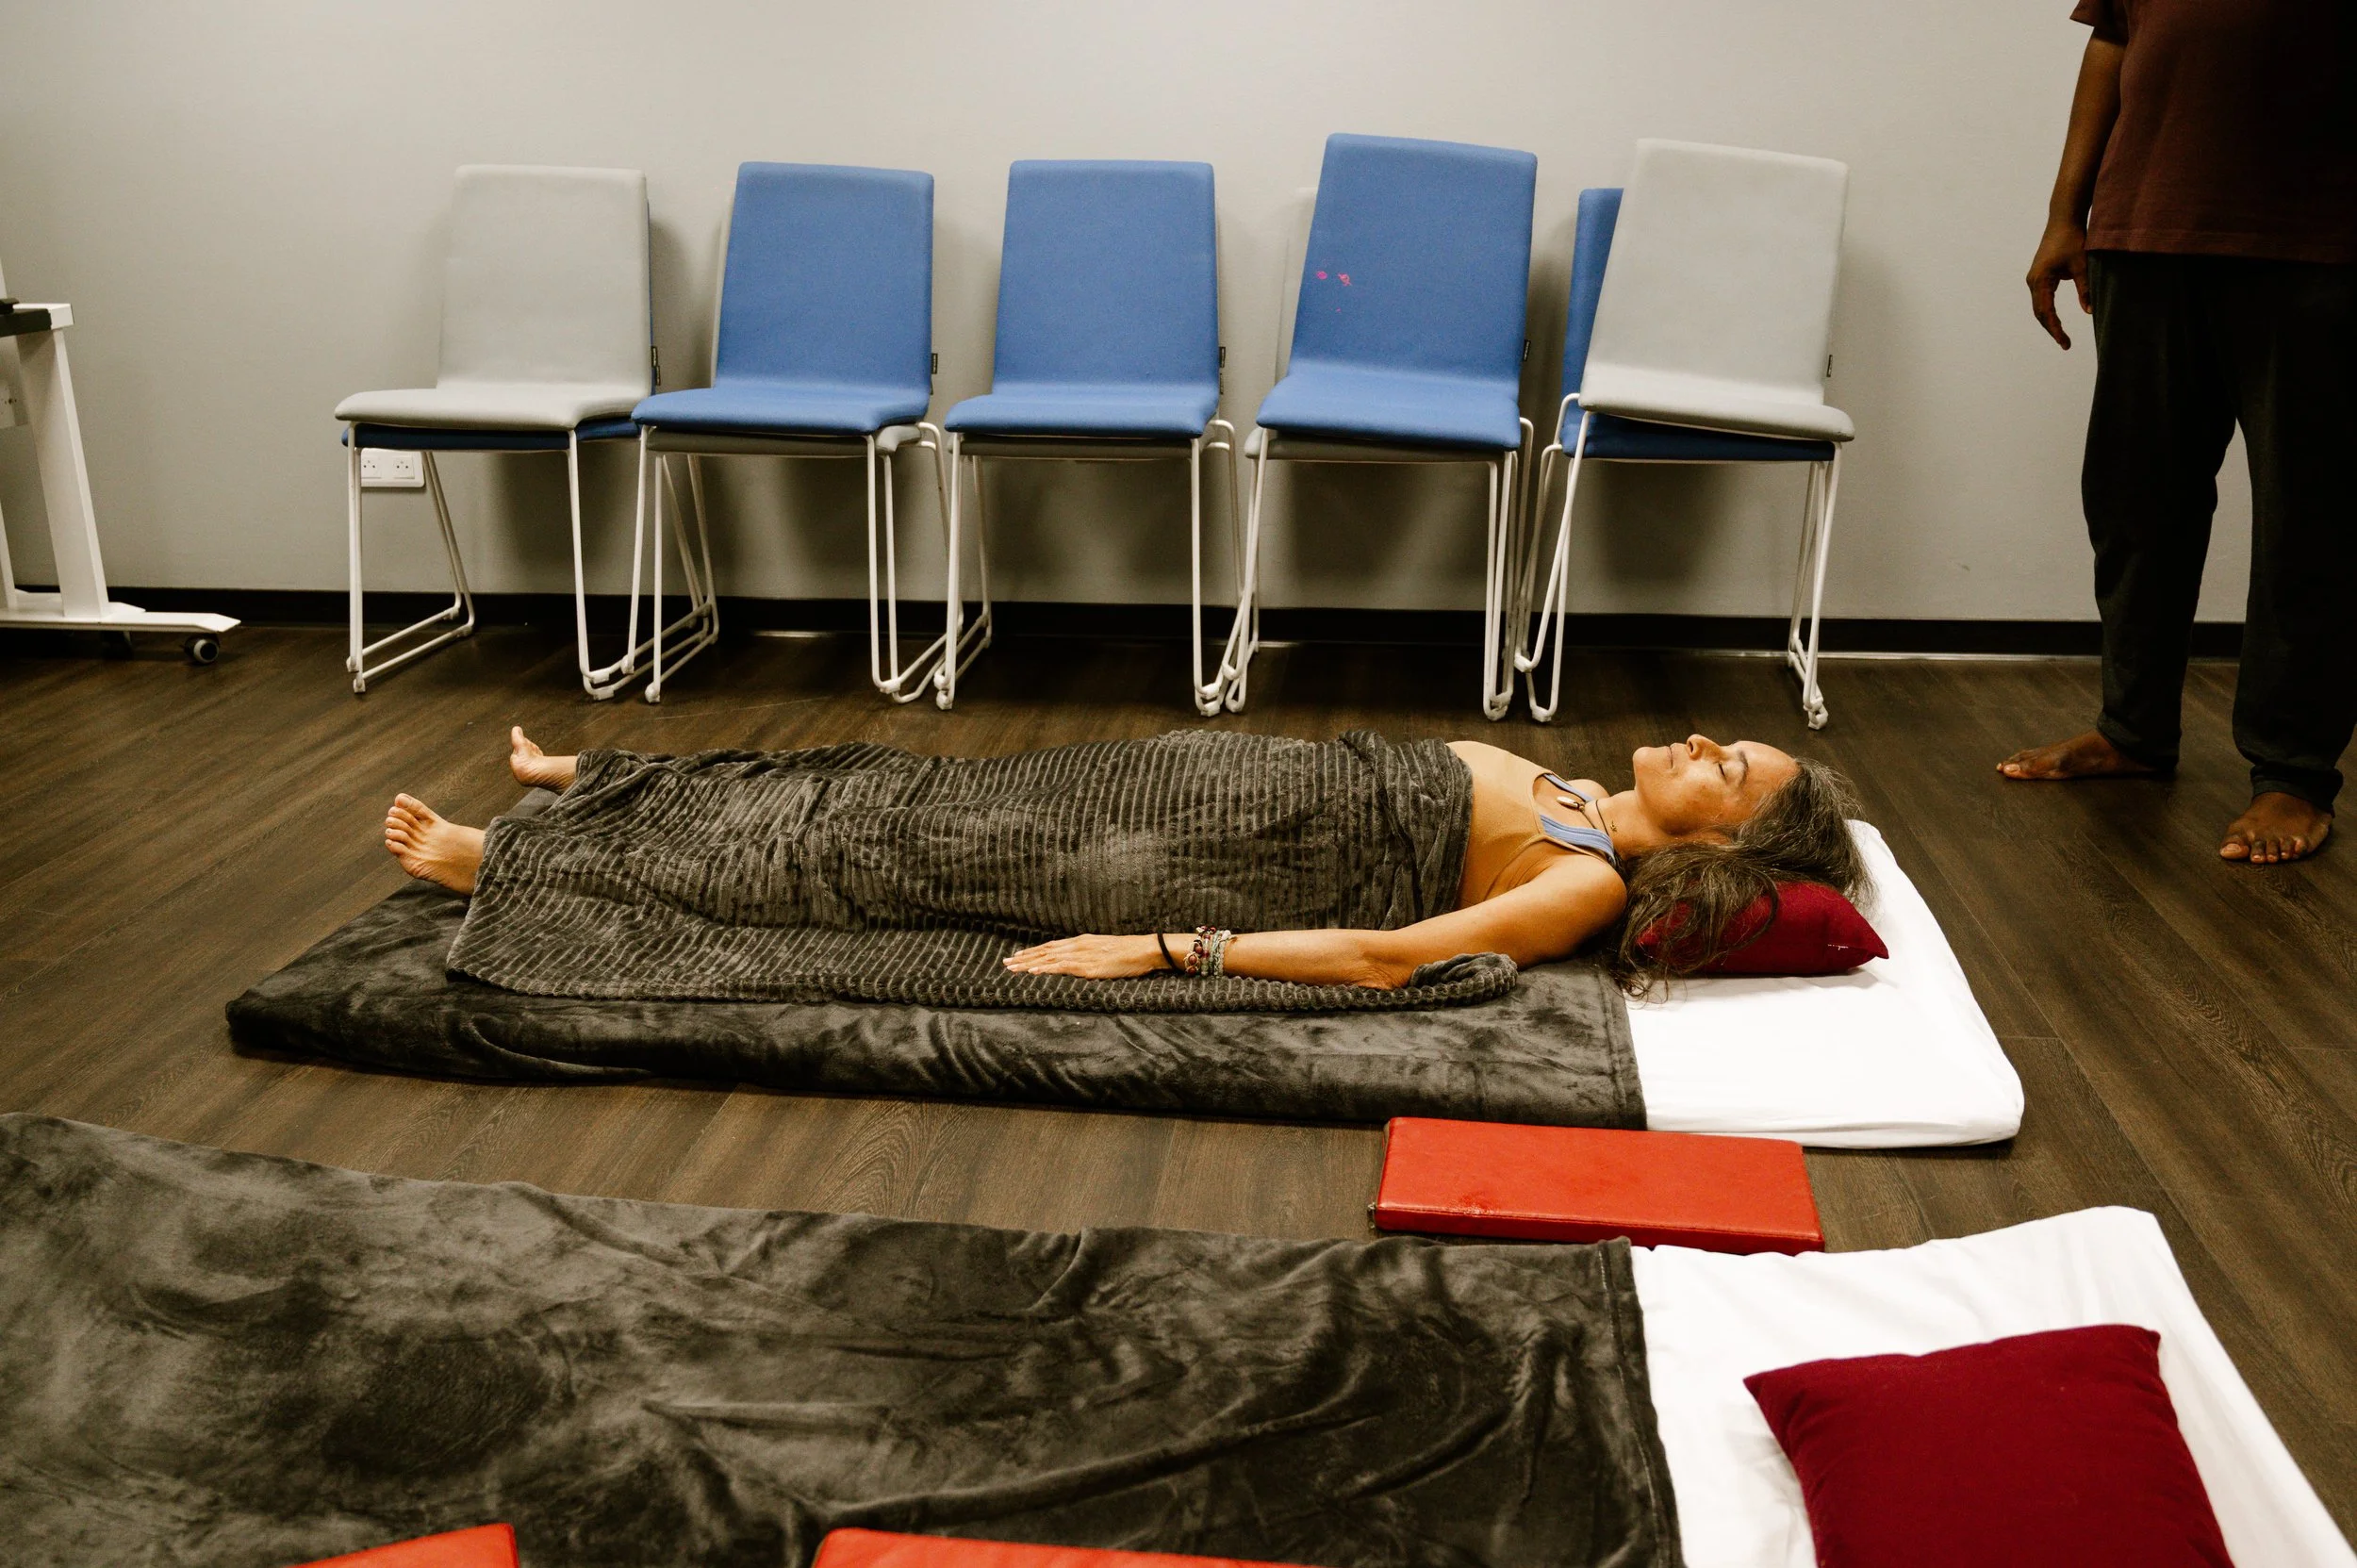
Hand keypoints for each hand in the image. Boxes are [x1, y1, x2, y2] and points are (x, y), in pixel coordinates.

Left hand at [1003, 933, 1175, 979]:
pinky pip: (1062, 967)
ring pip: (1048, 958)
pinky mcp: (1088, 966)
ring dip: (1028, 963)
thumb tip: (1081, 962)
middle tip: (1006, 962)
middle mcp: (1078, 945)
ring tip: (1012, 967)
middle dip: (1024, 957)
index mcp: (1081, 941)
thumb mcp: (1105, 950)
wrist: (1144, 950)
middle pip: (1045, 951)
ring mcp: (1082, 955)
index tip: (1018, 955)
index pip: (1051, 946)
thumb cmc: (1129, 953)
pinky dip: (1045, 968)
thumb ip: (1090, 954)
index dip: (1033, 951)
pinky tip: (1032, 970)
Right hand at [2027, 219, 2090, 348]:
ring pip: (2039, 307)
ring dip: (2049, 321)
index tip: (2065, 342)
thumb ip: (2085, 289)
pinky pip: (2042, 299)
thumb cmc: (2072, 239)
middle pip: (2039, 313)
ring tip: (2061, 335)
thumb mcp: (2082, 265)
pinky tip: (2057, 320)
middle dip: (2051, 329)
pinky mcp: (2039, 276)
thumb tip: (2090, 312)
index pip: (2046, 312)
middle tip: (2065, 344)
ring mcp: (2034, 279)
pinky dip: (2049, 311)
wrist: (2063, 220)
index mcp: (2040, 280)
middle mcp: (2033, 281)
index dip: (2055, 329)